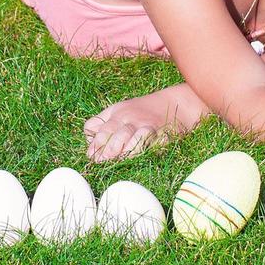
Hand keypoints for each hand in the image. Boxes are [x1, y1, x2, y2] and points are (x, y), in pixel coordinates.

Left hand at [83, 93, 199, 162]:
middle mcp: (131, 118)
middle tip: (103, 160)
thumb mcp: (118, 111)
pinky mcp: (164, 134)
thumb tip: (89, 149)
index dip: (96, 142)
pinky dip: (149, 149)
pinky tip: (142, 156)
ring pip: (136, 137)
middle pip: (117, 132)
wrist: (175, 103)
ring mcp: (148, 125)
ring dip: (127, 150)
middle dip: (109, 147)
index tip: (92, 157)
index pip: (101, 127)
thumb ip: (101, 125)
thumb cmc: (142, 111)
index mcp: (117, 113)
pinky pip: (156, 142)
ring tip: (121, 160)